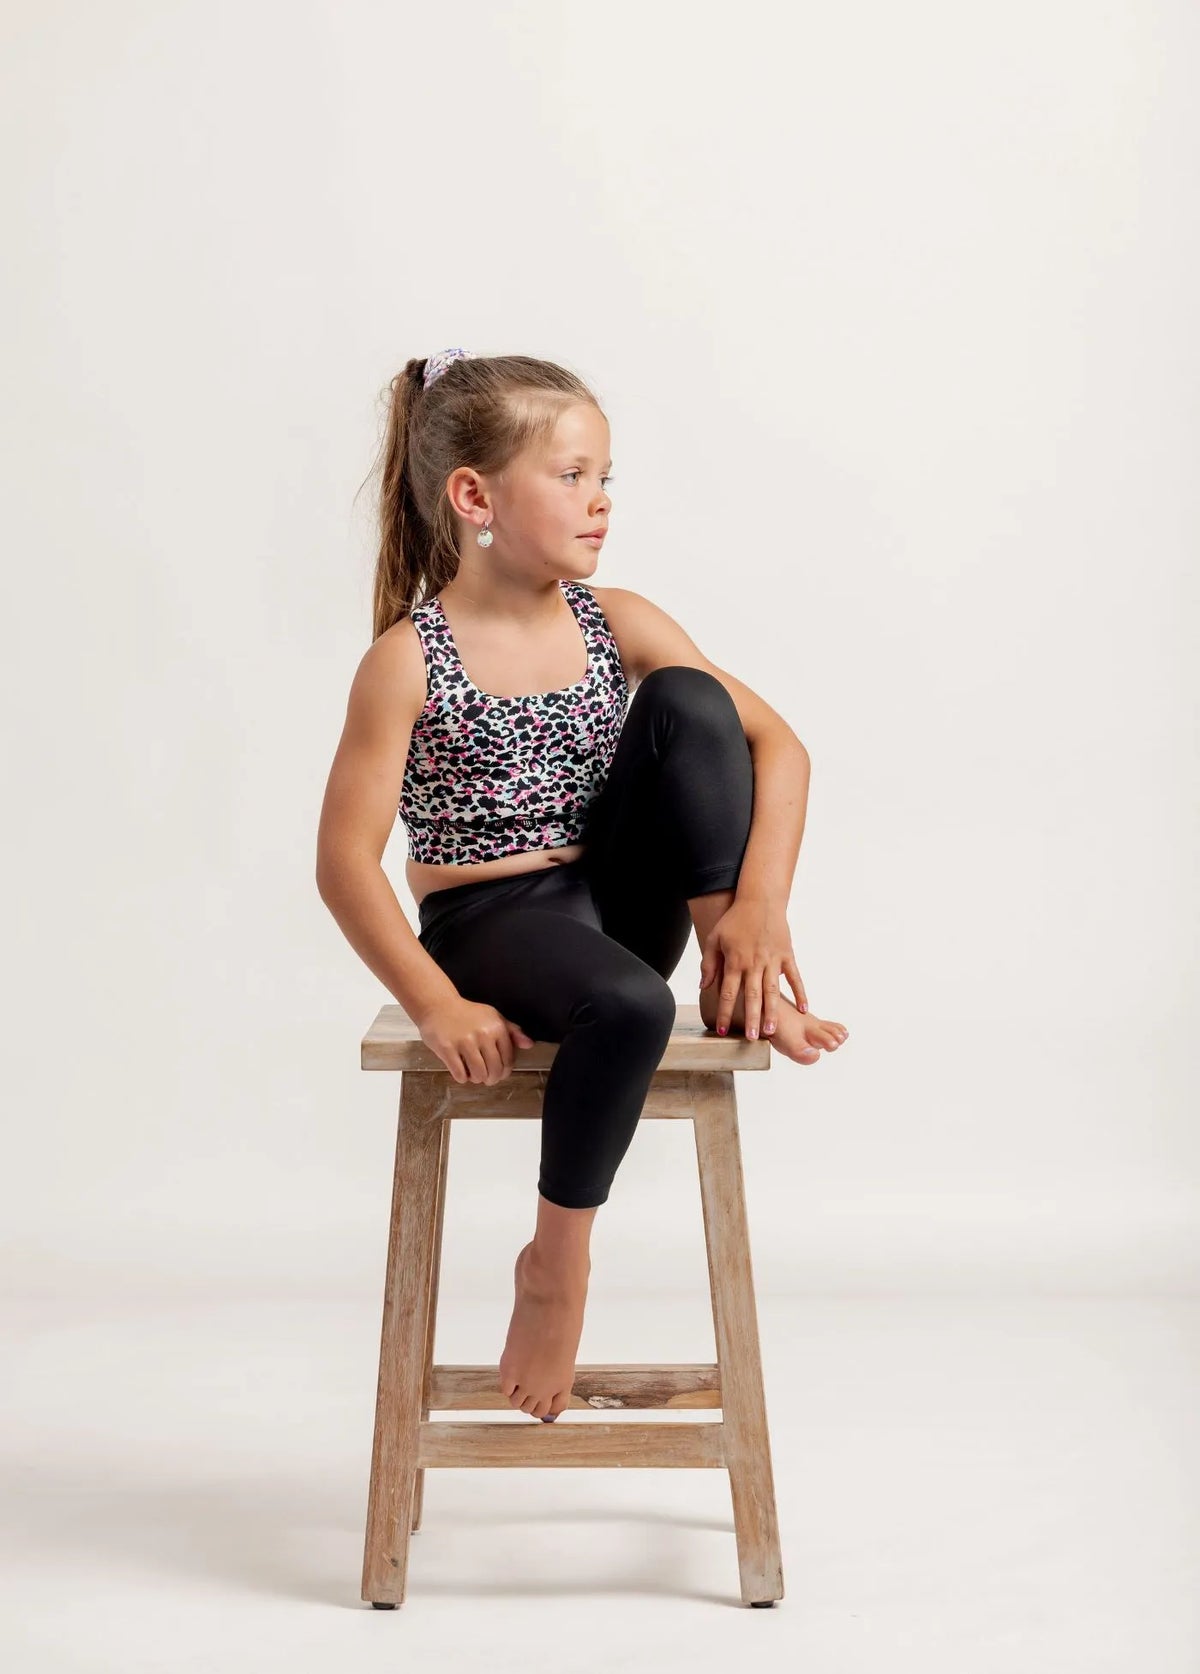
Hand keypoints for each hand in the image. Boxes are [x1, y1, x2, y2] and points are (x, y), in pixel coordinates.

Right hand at [417, 995, 535, 1083]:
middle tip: (486, 1078)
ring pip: (479, 1075)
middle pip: (495, 1070)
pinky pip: (460, 1074)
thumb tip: (529, 1044)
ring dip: (477, 1079)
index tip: (499, 1073)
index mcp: (497, 1027)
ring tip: (473, 1074)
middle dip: (492, 1078)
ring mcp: (464, 1042)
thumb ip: (512, 1031)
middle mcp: (483, 1035)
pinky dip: (462, 1077)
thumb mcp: (493, 1016)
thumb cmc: (467, 1013)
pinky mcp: (447, 1049)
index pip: (508, 1059)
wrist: (438, 1006)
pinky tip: (461, 1071)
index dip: (505, 1071)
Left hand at [698, 896, 807, 1038]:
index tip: (722, 1030)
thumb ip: (708, 963)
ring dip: (772, 1012)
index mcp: (735, 961)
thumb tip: (704, 986)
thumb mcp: (715, 938)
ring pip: (773, 991)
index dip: (725, 1012)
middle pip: (752, 996)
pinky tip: (803, 1009)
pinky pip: (795, 977)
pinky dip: (800, 993)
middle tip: (752, 1038)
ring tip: (772, 1031)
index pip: (729, 992)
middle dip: (752, 1019)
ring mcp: (772, 960)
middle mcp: (754, 963)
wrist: (760, 900)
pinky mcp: (787, 955)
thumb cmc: (735, 920)